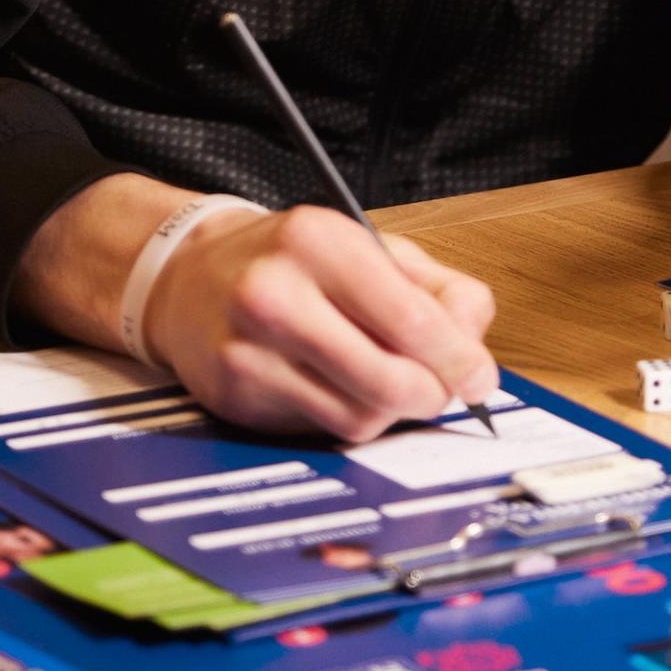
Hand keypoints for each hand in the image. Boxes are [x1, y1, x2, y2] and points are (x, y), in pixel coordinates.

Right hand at [144, 204, 499, 442]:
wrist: (189, 276)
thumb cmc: (293, 262)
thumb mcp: (370, 248)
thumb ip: (438, 289)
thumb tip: (474, 345)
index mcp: (319, 241)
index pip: (410, 319)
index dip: (458, 359)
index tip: (480, 378)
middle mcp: (275, 293)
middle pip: (388, 380)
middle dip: (431, 394)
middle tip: (443, 390)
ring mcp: (249, 349)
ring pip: (359, 416)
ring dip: (392, 411)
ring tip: (390, 382)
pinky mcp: (235, 394)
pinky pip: (323, 429)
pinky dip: (350, 418)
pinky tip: (342, 387)